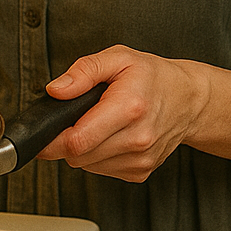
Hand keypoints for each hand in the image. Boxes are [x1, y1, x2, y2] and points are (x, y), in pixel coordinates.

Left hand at [35, 45, 204, 182]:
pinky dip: (97, 156)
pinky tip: (110, 136)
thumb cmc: (151, 76)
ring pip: (87, 166)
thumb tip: (56, 90)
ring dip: (83, 148)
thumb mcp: (117, 57)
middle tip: (76, 117)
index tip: (42, 132)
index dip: (53, 139)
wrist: (187, 99)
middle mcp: (137, 139)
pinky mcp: (140, 173)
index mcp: (129, 108)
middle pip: (78, 156)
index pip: (78, 141)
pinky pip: (102, 170)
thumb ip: (84, 71)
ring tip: (98, 122)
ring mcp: (140, 160)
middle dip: (67, 139)